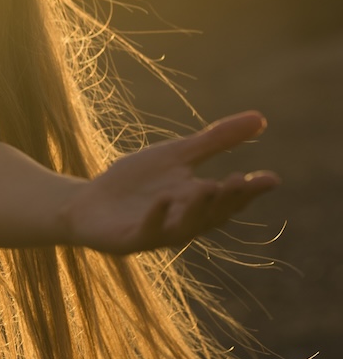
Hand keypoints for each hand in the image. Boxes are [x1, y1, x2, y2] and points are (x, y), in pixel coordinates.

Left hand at [64, 112, 279, 254]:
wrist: (87, 203)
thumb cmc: (135, 182)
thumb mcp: (176, 155)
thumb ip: (215, 141)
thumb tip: (261, 118)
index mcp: (197, 204)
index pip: (230, 200)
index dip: (250, 192)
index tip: (271, 178)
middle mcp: (182, 223)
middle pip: (212, 216)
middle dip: (228, 200)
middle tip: (241, 181)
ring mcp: (155, 233)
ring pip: (183, 228)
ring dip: (197, 209)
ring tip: (209, 186)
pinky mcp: (128, 240)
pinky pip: (146, 232)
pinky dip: (156, 216)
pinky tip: (163, 199)